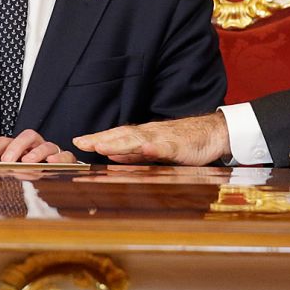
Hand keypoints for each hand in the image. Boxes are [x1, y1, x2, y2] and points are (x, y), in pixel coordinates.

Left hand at [0, 129, 75, 163]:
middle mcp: (36, 145)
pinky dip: (60, 158)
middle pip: (27, 136)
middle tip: (6, 161)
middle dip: (16, 147)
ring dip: (36, 152)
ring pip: (46, 144)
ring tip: (27, 162)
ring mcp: (52, 151)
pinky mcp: (66, 160)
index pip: (6, 140)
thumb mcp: (7, 166)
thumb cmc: (29, 169)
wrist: (57, 175)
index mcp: (20, 145)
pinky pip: (66, 155)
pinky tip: (51, 162)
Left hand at [73, 112, 230, 164]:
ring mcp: (163, 139)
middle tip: (80, 143)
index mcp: (143, 136)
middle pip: (121, 135)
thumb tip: (110, 155)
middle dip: (100, 139)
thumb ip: (133, 153)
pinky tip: (143, 149)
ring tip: (102, 146)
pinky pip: (164, 147)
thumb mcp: (153, 150)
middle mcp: (149, 134)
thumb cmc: (182, 142)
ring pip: (138, 140)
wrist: (211, 134)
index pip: (116, 136)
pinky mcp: (178, 146)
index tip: (77, 142)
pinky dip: (153, 147)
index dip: (97, 138)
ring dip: (119, 142)